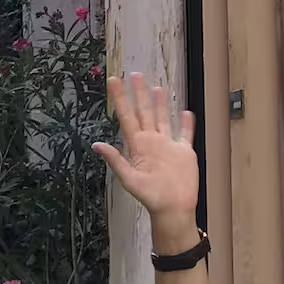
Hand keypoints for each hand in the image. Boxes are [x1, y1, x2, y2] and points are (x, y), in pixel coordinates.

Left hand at [93, 73, 199, 227]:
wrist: (173, 208)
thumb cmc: (150, 196)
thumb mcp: (129, 179)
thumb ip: (115, 160)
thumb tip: (96, 145)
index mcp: (137, 145)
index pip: (126, 116)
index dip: (120, 98)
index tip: (114, 81)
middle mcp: (152, 142)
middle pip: (144, 112)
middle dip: (139, 94)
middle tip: (135, 74)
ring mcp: (168, 146)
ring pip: (163, 118)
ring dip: (159, 103)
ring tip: (155, 87)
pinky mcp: (184, 152)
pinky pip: (185, 134)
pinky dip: (186, 124)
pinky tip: (185, 112)